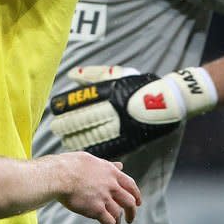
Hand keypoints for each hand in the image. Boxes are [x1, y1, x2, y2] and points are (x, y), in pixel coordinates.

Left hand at [50, 65, 217, 158]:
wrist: (168, 99)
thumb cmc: (138, 85)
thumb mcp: (115, 75)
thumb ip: (93, 75)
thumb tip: (73, 74)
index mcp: (107, 94)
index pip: (80, 104)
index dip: (66, 110)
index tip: (55, 113)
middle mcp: (112, 110)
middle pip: (84, 120)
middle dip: (69, 126)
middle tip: (57, 129)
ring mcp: (121, 125)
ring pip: (94, 134)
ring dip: (79, 138)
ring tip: (67, 140)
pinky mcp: (130, 137)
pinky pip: (110, 145)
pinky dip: (98, 148)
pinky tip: (87, 148)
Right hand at [55, 152, 140, 223]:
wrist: (58, 175)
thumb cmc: (69, 165)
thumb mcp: (90, 160)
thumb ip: (107, 164)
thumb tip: (120, 165)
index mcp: (110, 171)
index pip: (130, 184)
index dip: (136, 194)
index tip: (138, 202)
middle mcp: (110, 185)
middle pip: (130, 202)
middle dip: (132, 212)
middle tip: (130, 218)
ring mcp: (104, 197)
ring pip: (119, 214)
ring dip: (118, 223)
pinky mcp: (96, 209)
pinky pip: (108, 222)